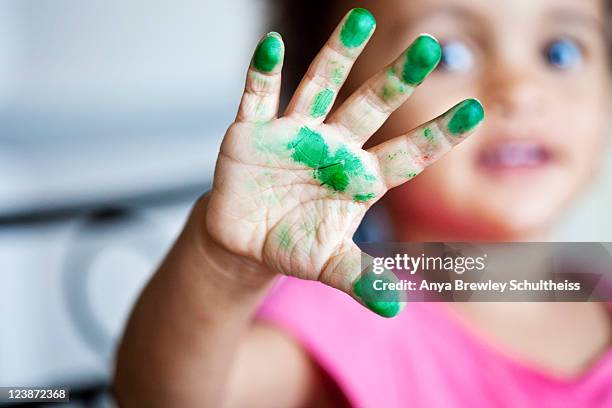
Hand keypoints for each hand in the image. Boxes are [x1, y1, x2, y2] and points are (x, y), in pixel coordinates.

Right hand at [206, 8, 483, 316]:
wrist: (245, 240)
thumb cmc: (293, 246)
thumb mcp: (330, 266)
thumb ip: (361, 280)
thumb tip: (396, 306)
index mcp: (358, 179)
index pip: (406, 155)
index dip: (438, 136)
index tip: (475, 113)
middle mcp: (332, 147)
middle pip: (370, 108)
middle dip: (397, 81)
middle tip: (429, 48)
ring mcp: (293, 135)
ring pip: (320, 88)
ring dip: (338, 55)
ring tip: (362, 20)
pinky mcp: (252, 132)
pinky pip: (258, 97)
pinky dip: (262, 73)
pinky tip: (272, 46)